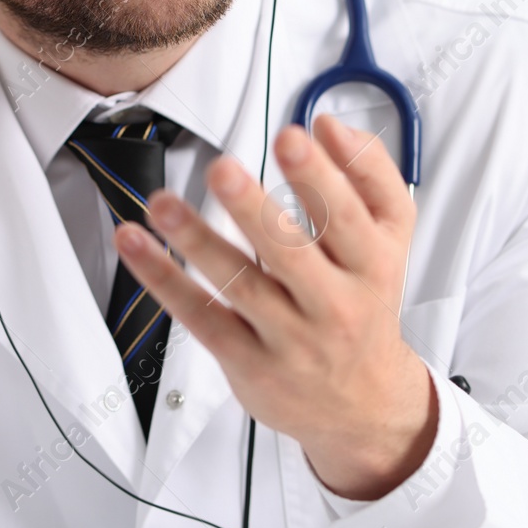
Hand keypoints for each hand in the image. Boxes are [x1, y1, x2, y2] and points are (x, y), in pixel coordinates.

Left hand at [113, 114, 435, 499]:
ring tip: (162, 203)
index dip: (320, 177)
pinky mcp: (248, 361)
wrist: (364, 403)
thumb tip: (327, 124)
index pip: (347, 217)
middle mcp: (333, 304)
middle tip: (222, 170)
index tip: (292, 136)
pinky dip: (164, 280)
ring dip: (196, 240)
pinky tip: (136, 244)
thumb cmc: (367, 301)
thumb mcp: (391, 237)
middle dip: (254, 209)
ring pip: (240, 284)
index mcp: (372, 264)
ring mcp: (289, 337)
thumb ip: (370, 173)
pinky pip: (202, 316)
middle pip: (291, 253)